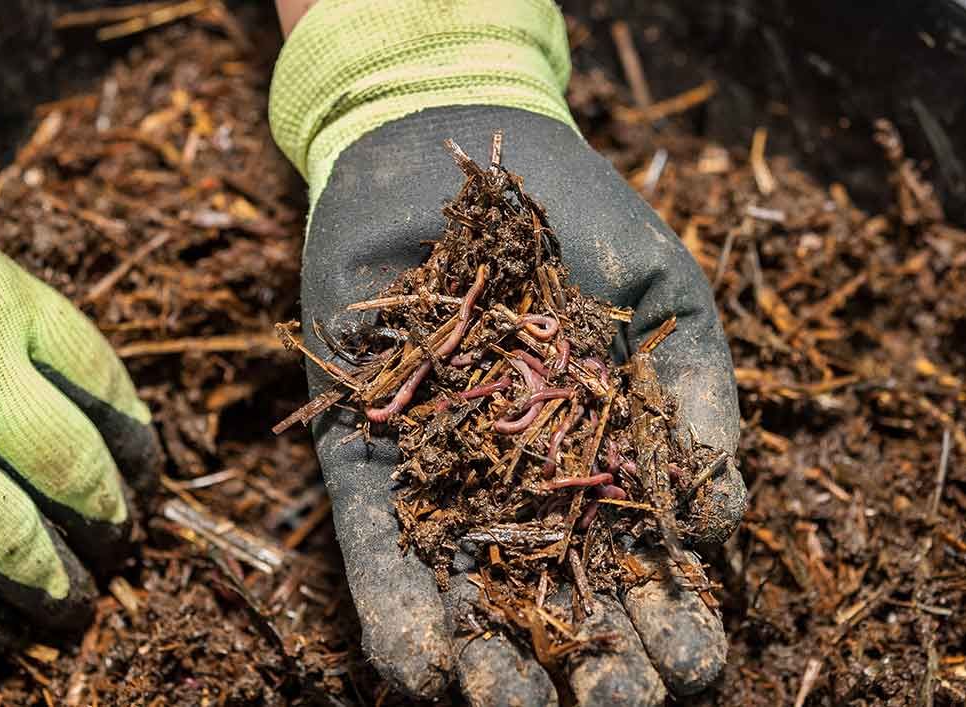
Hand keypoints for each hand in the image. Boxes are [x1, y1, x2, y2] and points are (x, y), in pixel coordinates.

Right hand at [0, 130, 162, 656]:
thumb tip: (27, 366)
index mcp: (0, 302)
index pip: (100, 378)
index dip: (134, 433)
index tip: (146, 465)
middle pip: (73, 465)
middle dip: (107, 515)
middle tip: (121, 542)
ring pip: (13, 538)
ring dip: (51, 581)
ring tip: (73, 604)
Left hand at [271, 2, 742, 702]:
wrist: (446, 152)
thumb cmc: (574, 219)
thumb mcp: (663, 296)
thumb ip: (700, 395)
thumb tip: (723, 523)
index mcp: (609, 463)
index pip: (645, 567)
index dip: (671, 620)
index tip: (690, 657)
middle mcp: (526, 488)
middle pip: (561, 600)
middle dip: (592, 663)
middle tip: (612, 703)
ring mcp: (444, 479)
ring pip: (469, 594)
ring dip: (492, 664)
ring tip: (509, 705)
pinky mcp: (364, 460)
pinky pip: (377, 547)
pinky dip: (396, 608)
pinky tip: (421, 668)